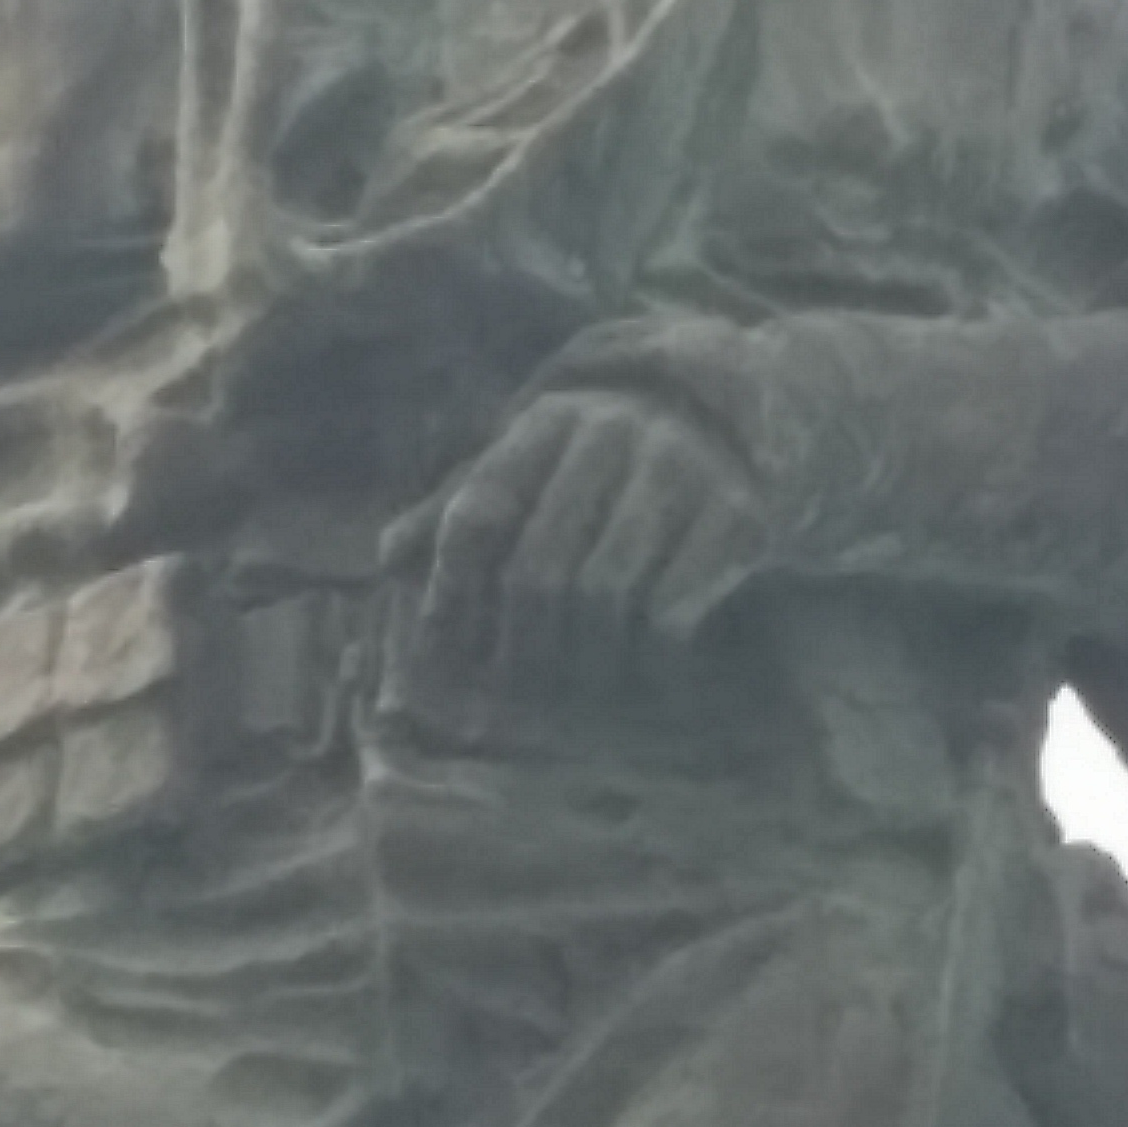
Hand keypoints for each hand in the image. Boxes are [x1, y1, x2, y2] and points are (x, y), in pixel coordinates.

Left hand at [404, 391, 770, 696]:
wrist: (739, 421)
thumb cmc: (608, 465)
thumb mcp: (535, 465)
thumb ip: (460, 507)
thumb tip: (388, 559)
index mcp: (548, 422)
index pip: (479, 514)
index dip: (451, 593)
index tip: (438, 657)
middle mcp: (612, 435)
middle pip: (538, 570)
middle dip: (516, 651)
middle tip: (508, 704)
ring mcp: (678, 472)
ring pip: (602, 596)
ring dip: (579, 663)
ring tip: (568, 700)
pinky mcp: (735, 515)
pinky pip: (668, 612)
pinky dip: (643, 660)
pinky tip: (631, 677)